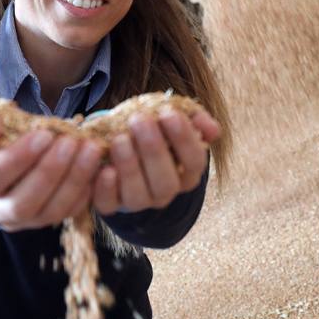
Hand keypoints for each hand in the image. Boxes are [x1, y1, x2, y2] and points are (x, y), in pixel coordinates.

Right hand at [0, 103, 103, 231]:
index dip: (17, 159)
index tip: (44, 134)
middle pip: (20, 204)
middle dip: (50, 172)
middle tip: (72, 142)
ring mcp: (14, 222)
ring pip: (46, 214)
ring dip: (72, 182)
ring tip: (90, 150)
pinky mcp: (38, 223)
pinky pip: (63, 215)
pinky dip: (82, 194)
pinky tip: (95, 169)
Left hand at [92, 109, 217, 215]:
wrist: (115, 142)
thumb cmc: (149, 128)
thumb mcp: (171, 118)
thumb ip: (195, 119)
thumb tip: (212, 129)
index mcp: (186, 173)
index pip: (194, 162)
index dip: (184, 139)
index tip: (169, 113)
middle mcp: (164, 192)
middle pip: (166, 182)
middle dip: (153, 150)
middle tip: (140, 120)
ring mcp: (137, 201)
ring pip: (137, 196)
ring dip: (129, 166)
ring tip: (119, 138)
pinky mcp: (109, 204)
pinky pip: (108, 205)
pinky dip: (106, 189)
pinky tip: (105, 168)